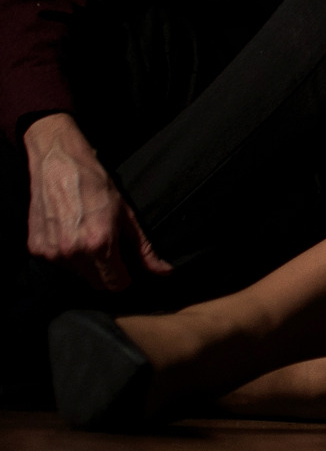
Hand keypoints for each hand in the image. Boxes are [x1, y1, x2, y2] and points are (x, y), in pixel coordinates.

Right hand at [23, 113, 169, 289]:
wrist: (59, 164)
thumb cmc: (96, 185)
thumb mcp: (128, 215)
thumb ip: (145, 249)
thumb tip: (165, 271)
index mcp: (99, 245)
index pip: (116, 285)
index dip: (125, 277)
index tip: (126, 266)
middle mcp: (73, 253)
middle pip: (96, 283)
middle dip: (107, 272)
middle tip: (109, 248)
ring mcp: (52, 252)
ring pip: (77, 275)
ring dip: (85, 263)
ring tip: (87, 235)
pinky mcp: (36, 248)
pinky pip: (57, 264)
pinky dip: (66, 255)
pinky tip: (70, 233)